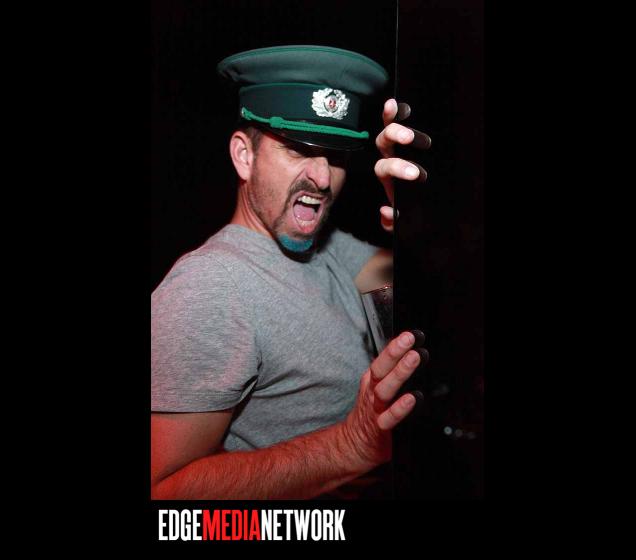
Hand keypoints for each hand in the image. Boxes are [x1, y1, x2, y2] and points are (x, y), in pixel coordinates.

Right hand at [339, 330, 427, 471]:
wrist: (355, 444)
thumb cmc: (373, 413)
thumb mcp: (381, 388)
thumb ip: (396, 373)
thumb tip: (418, 353)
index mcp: (373, 380)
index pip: (383, 359)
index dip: (395, 345)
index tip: (411, 334)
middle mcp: (372, 391)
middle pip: (380, 368)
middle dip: (394, 351)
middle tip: (409, 338)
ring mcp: (374, 409)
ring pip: (385, 389)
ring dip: (399, 373)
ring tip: (414, 358)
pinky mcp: (379, 428)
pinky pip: (389, 418)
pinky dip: (399, 408)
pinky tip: (412, 398)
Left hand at [374, 98, 429, 232]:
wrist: (417, 203)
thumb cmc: (407, 206)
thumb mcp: (399, 220)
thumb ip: (390, 222)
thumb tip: (385, 212)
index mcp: (387, 175)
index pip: (384, 167)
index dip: (396, 167)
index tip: (414, 172)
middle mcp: (389, 157)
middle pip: (384, 142)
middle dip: (395, 138)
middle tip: (410, 138)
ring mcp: (396, 146)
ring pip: (389, 129)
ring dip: (396, 123)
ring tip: (409, 118)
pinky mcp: (407, 139)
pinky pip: (400, 122)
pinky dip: (395, 112)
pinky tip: (395, 104)